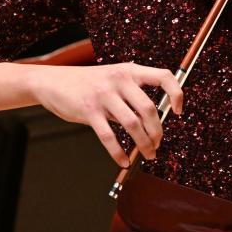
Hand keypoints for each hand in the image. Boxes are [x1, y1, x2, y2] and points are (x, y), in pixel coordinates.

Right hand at [30, 63, 182, 166]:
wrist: (54, 81)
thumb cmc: (89, 83)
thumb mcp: (114, 77)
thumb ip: (132, 93)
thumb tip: (154, 120)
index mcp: (130, 70)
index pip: (164, 77)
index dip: (176, 94)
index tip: (178, 112)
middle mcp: (119, 80)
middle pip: (149, 109)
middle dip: (157, 132)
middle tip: (157, 144)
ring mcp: (103, 95)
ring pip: (132, 124)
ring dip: (144, 144)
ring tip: (147, 154)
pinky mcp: (88, 110)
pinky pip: (108, 136)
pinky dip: (119, 152)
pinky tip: (124, 160)